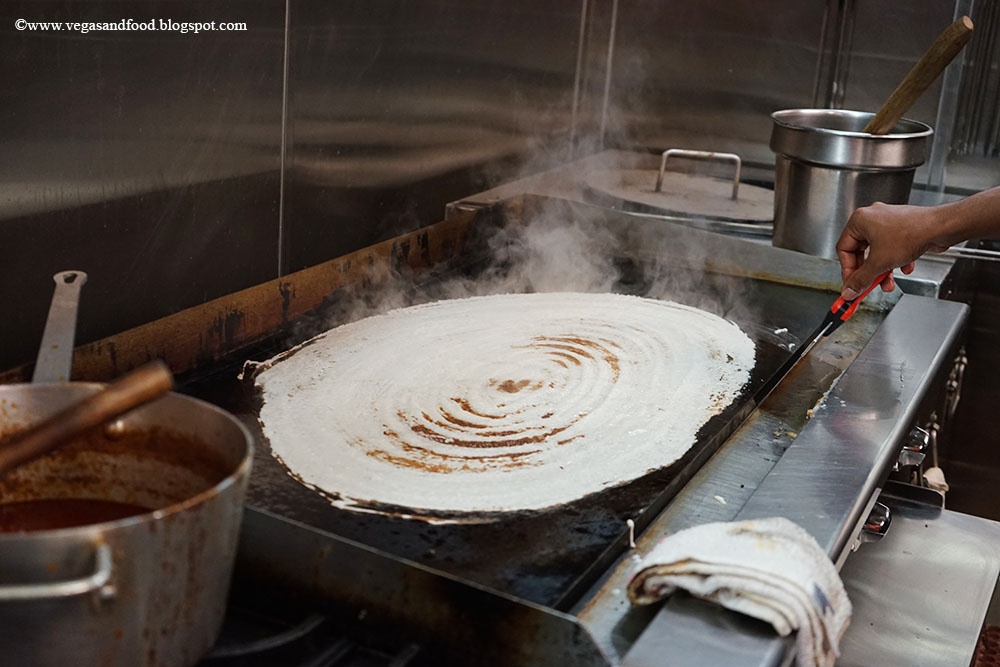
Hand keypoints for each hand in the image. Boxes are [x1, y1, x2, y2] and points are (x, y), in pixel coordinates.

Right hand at [835, 202, 949, 298]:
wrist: (941, 228)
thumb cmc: (912, 233)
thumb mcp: (879, 263)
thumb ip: (861, 279)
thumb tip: (850, 290)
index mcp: (860, 221)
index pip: (844, 249)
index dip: (847, 270)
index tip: (851, 284)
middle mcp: (872, 218)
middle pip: (861, 252)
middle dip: (868, 272)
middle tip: (867, 285)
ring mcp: (889, 222)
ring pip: (878, 252)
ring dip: (882, 270)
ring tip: (888, 282)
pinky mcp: (903, 228)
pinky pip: (892, 248)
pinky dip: (896, 260)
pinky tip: (904, 267)